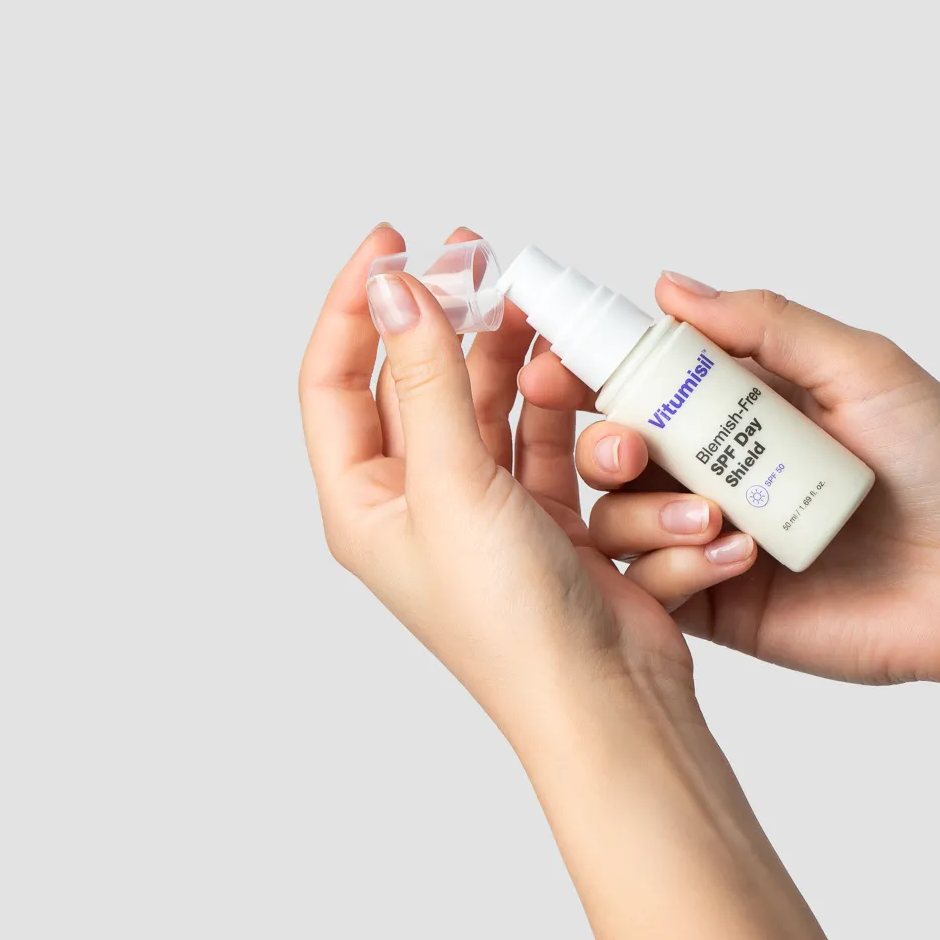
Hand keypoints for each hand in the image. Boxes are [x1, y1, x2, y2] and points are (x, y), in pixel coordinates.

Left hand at [299, 226, 693, 733]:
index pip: (335, 381)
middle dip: (442, 313)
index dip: (357, 305)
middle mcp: (417, 503)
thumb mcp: (453, 483)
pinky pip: (539, 432)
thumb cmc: (512, 620)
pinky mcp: (546, 516)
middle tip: (472, 251)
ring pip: (483, 400)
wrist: (604, 695)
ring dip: (503, 348)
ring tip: (529, 297)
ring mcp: (483, 509)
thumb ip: (428, 379)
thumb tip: (397, 289)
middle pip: (415, 380)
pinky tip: (568, 359)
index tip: (392, 244)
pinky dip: (553, 396)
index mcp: (365, 503)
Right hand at [519, 275, 939, 691]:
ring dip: (643, 514)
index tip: (550, 366)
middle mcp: (717, 467)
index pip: (645, 377)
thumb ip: (769, 327)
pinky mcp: (721, 606)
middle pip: (614, 448)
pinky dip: (673, 572)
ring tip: (714, 518)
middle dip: (602, 443)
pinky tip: (737, 559)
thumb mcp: (864, 369)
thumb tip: (671, 286)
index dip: (589, 368)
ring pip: (620, 521)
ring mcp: (714, 538)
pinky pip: (656, 590)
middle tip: (627, 449)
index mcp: (743, 404)